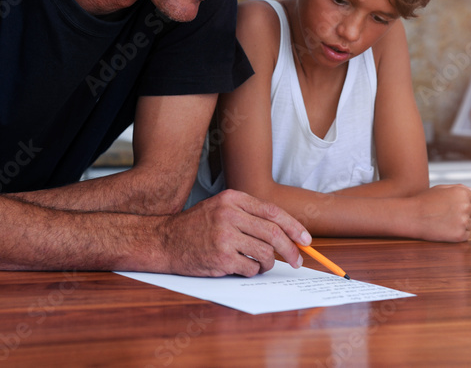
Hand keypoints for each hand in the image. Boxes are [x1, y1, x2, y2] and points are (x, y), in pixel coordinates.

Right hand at [160, 189, 310, 276]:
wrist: (164, 241)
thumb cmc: (196, 227)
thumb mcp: (221, 208)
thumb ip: (249, 215)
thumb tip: (285, 232)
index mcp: (232, 199)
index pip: (272, 212)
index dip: (293, 226)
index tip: (305, 240)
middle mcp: (229, 215)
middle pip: (273, 233)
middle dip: (290, 249)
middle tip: (297, 260)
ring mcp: (224, 236)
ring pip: (265, 253)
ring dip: (268, 264)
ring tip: (261, 265)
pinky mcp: (220, 257)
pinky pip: (250, 268)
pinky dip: (252, 272)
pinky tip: (242, 268)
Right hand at [405, 184, 470, 242]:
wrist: (411, 216)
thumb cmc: (424, 201)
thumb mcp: (441, 189)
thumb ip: (461, 188)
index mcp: (462, 193)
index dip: (462, 203)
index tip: (450, 206)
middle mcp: (465, 206)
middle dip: (462, 214)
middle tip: (444, 214)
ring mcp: (463, 221)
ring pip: (470, 224)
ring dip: (460, 224)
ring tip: (443, 222)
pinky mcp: (459, 235)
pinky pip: (466, 235)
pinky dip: (457, 234)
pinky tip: (445, 229)